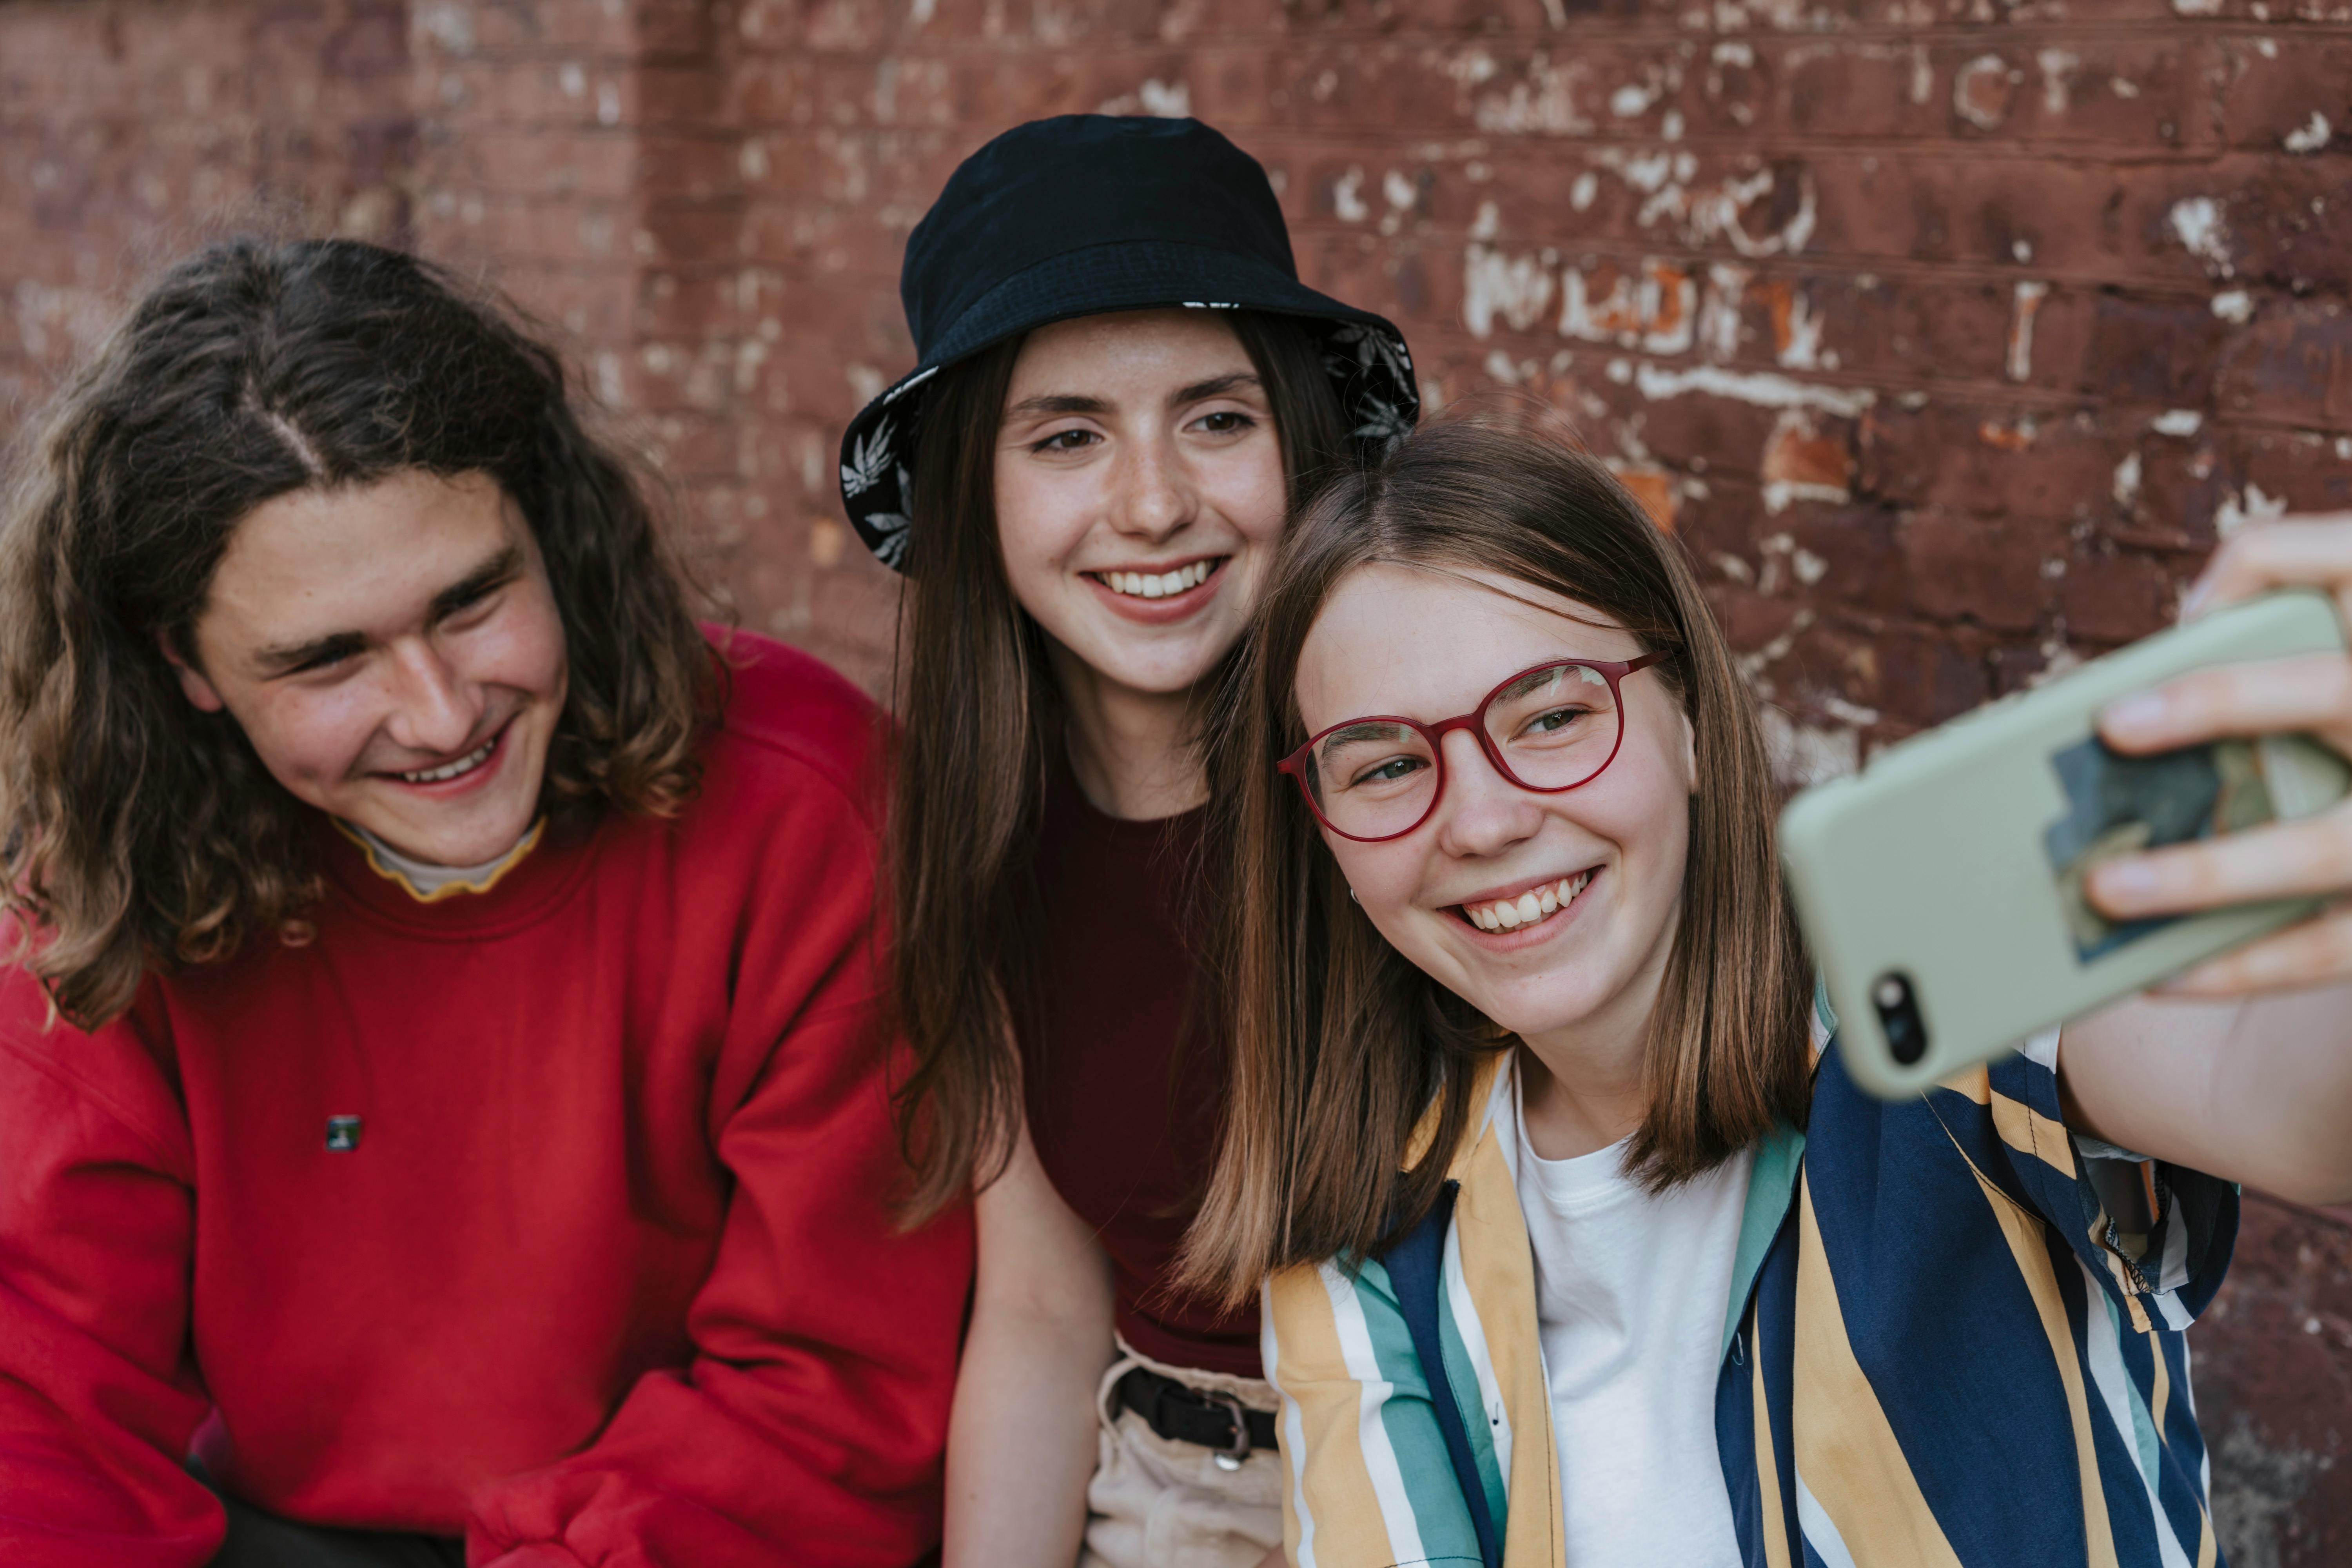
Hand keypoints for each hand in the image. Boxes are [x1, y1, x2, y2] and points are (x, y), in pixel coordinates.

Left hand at [2085, 515, 2351, 994]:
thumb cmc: (2336, 724)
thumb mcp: (2326, 652)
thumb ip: (2267, 627)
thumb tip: (2178, 637)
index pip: (2343, 561)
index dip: (2262, 572)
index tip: (2186, 614)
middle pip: (2336, 693)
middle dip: (2227, 701)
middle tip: (2114, 723)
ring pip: (2324, 851)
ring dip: (2210, 873)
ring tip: (2106, 888)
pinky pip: (2329, 948)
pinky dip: (2243, 965)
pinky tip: (2161, 975)